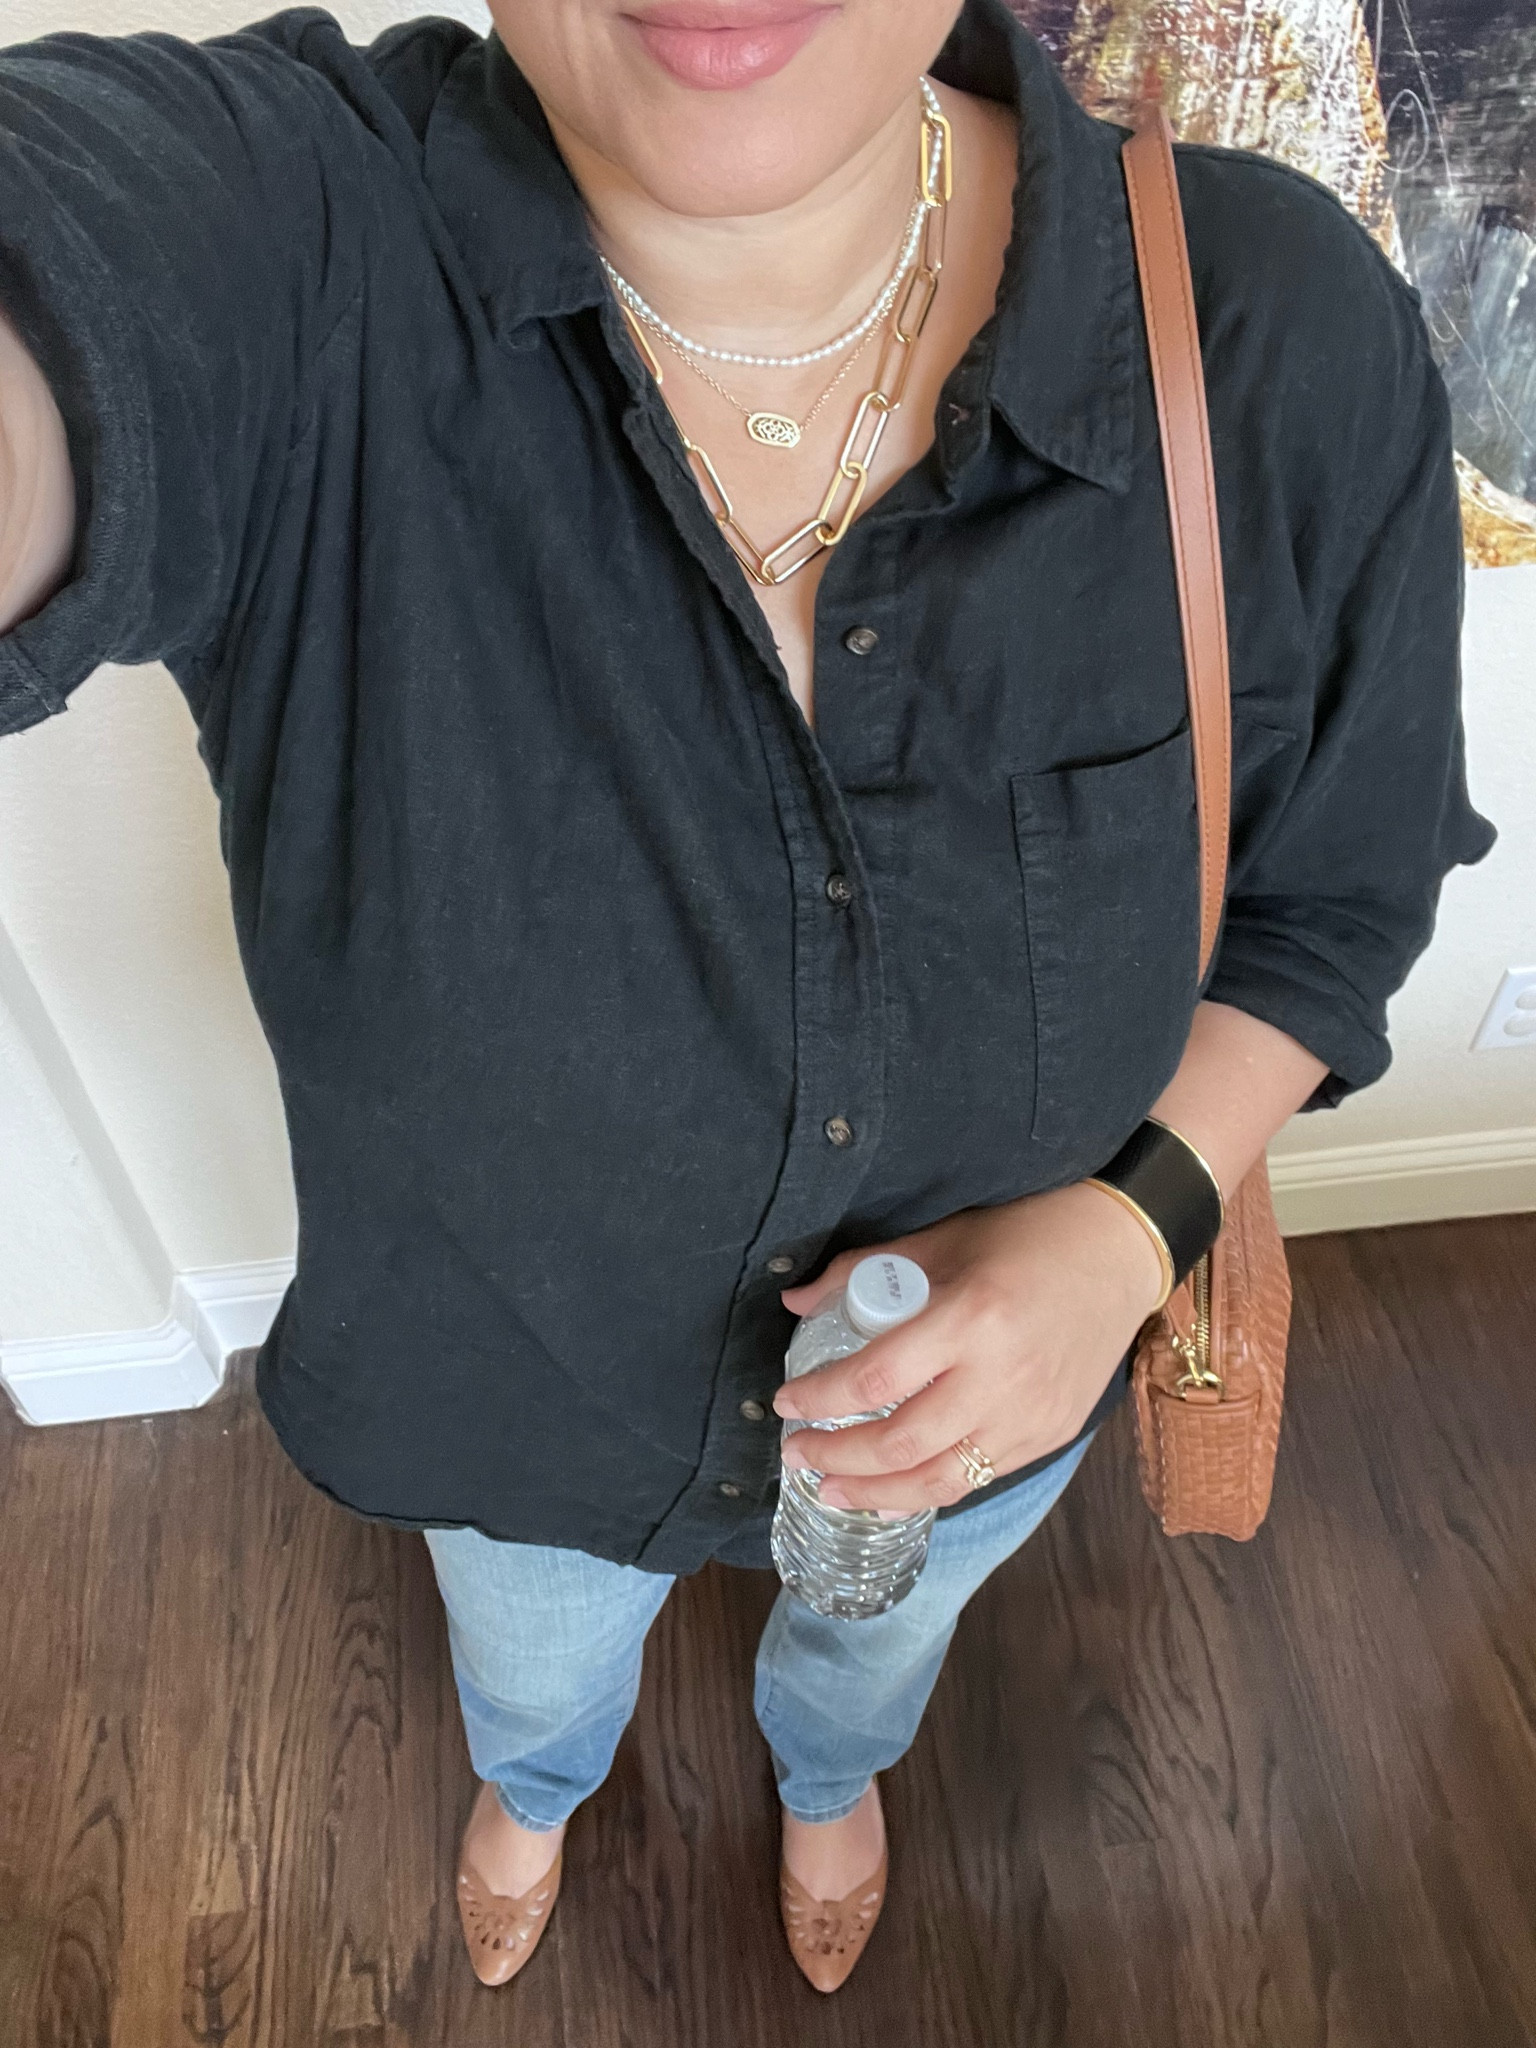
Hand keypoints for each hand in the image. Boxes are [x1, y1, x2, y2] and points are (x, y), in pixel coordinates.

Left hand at [773, 1182, 1166, 1511]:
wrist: (1119, 1253)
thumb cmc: (1028, 1236)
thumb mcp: (942, 1239)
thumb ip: (864, 1269)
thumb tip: (795, 1299)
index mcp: (970, 1318)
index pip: (876, 1378)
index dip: (821, 1399)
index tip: (786, 1403)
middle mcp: (1001, 1377)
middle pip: (901, 1443)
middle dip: (838, 1457)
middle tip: (797, 1455)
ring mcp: (1030, 1416)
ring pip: (939, 1480)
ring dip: (876, 1494)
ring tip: (831, 1490)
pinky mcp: (1049, 1436)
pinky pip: (976, 1479)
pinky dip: (927, 1490)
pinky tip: (893, 1488)